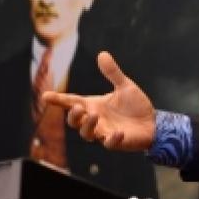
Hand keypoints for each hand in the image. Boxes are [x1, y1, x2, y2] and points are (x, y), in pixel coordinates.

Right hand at [41, 51, 156, 150]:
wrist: (153, 123)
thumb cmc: (136, 106)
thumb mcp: (125, 87)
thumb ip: (113, 73)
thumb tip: (102, 54)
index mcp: (93, 105)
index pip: (71, 102)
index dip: (58, 99)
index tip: (45, 96)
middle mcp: (95, 119)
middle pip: (74, 121)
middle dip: (72, 115)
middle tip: (78, 108)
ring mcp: (104, 132)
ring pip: (87, 134)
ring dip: (87, 126)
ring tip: (94, 115)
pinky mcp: (117, 142)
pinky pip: (109, 144)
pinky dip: (111, 139)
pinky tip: (117, 133)